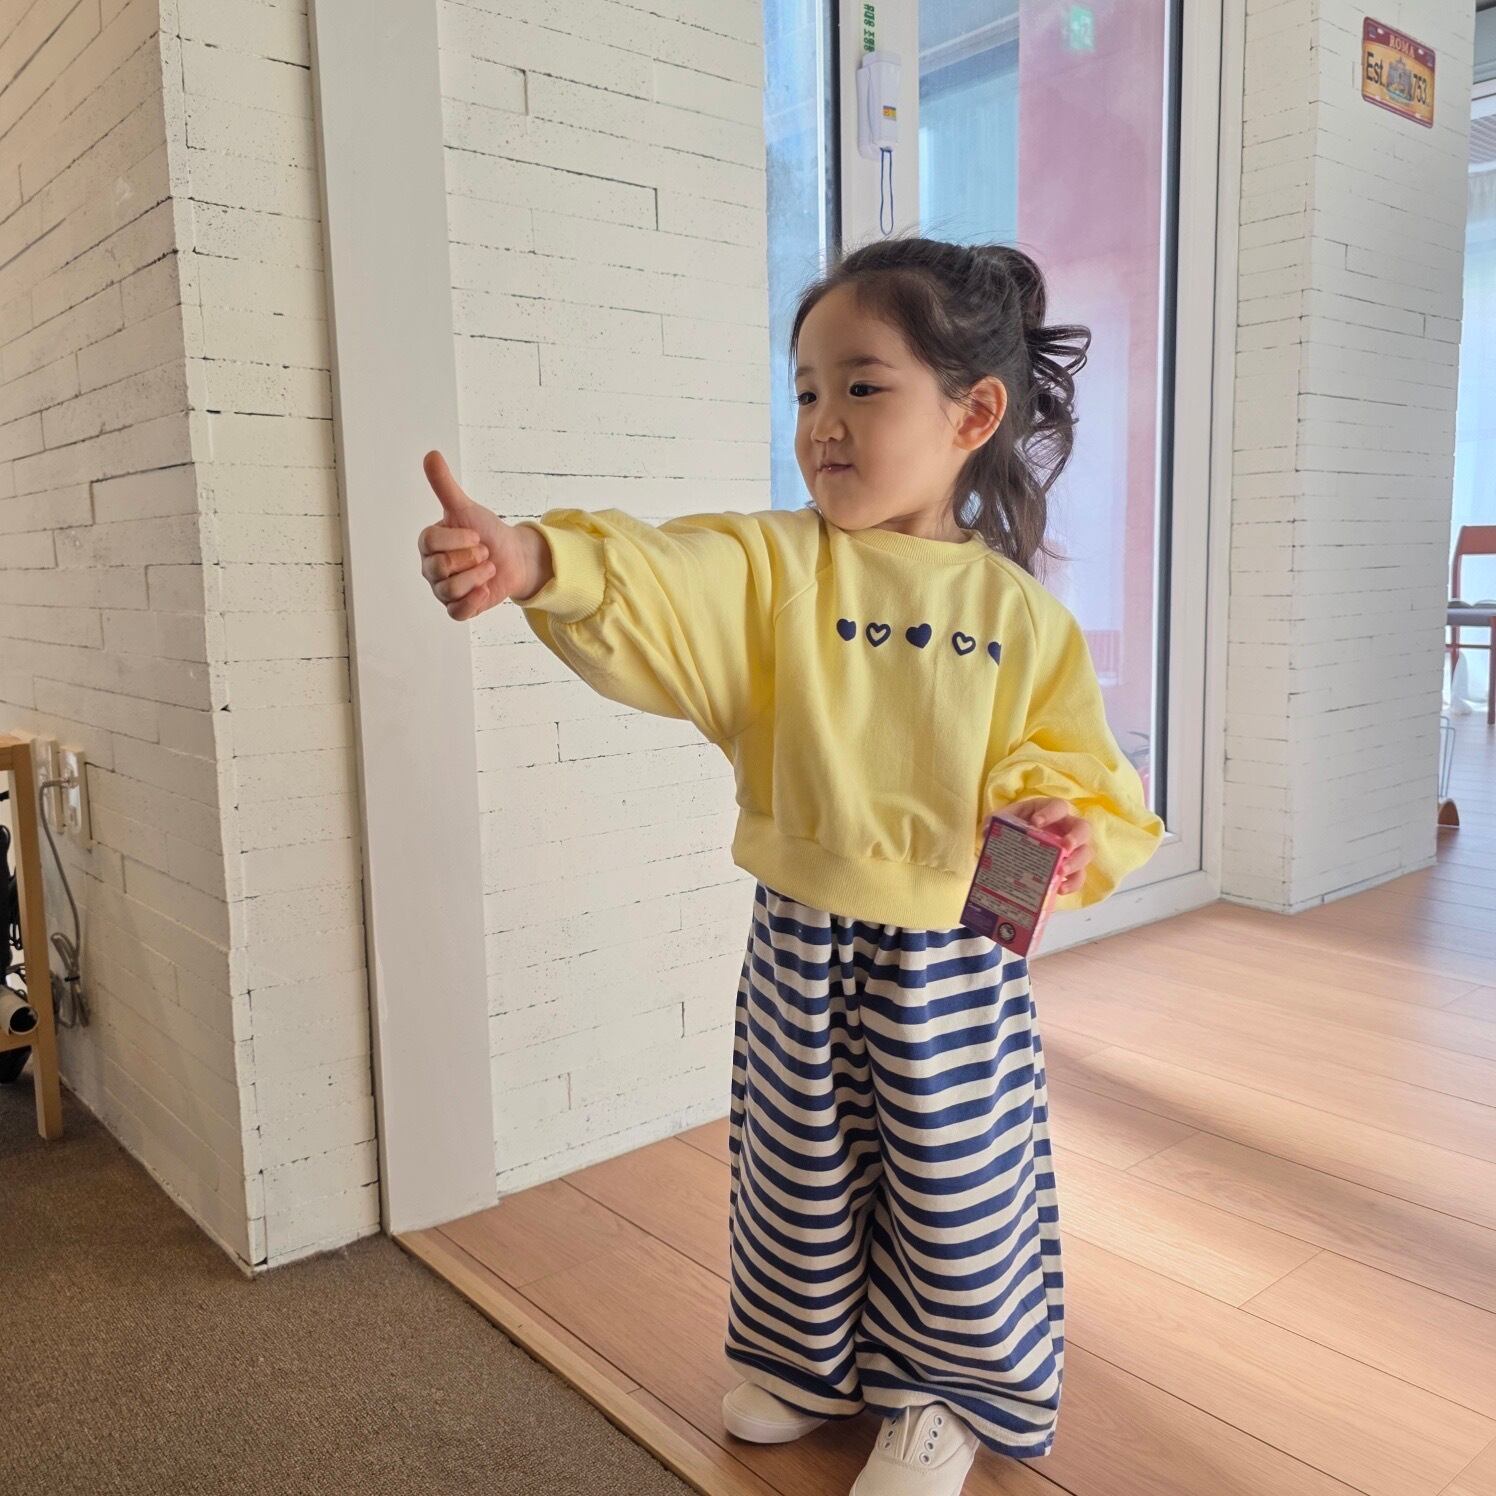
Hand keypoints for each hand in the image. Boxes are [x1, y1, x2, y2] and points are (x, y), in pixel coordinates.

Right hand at [417, 450, 548, 620]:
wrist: (512, 556)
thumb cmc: (486, 531)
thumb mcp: (466, 508)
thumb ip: (445, 486)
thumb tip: (431, 454)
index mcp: (428, 544)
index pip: (430, 543)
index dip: (458, 540)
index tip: (476, 534)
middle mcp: (430, 568)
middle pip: (441, 568)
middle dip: (471, 558)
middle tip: (484, 552)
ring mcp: (442, 590)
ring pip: (451, 589)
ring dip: (478, 577)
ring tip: (488, 568)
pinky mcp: (457, 608)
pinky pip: (457, 612)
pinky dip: (474, 601)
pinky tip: (486, 589)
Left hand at [1002, 798, 1092, 895]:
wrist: (1015, 844)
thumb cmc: (1015, 827)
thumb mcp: (1004, 820)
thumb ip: (996, 822)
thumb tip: (988, 830)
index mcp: (1051, 811)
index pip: (1058, 806)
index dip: (1051, 813)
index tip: (1036, 822)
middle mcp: (1067, 828)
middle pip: (1083, 828)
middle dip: (1076, 837)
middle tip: (1065, 847)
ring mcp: (1073, 848)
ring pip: (1087, 853)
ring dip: (1076, 863)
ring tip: (1060, 871)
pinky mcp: (1072, 868)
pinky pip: (1080, 876)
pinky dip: (1073, 883)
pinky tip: (1060, 888)